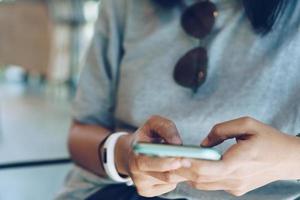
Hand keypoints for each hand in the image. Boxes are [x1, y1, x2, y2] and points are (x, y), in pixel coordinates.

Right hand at [115, 115, 188, 196]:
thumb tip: (177, 143)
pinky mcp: (148, 192)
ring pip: (170, 181)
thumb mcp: (153, 124)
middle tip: (194, 160)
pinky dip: (175, 177)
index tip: (181, 160)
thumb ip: (166, 128)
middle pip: (166, 176)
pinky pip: (169, 186)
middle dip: (182, 168)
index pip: (150, 164)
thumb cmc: (145, 136)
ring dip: (181, 171)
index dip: (167, 163)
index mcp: (135, 155)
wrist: (130, 153)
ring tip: (183, 159)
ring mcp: (141, 185)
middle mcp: (136, 173)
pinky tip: (171, 167)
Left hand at [175, 117, 299, 196]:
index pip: (205, 169)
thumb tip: (202, 143)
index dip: (187, 164)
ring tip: (177, 161)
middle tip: (167, 158)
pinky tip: (194, 165)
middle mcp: (235, 179)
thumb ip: (221, 130)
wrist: (289, 159)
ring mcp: (235, 187)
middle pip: (199, 179)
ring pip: (203, 185)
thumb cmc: (270, 139)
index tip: (173, 156)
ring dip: (188, 174)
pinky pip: (212, 185)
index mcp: (238, 162)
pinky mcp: (236, 189)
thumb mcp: (247, 124)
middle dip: (181, 170)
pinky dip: (200, 177)